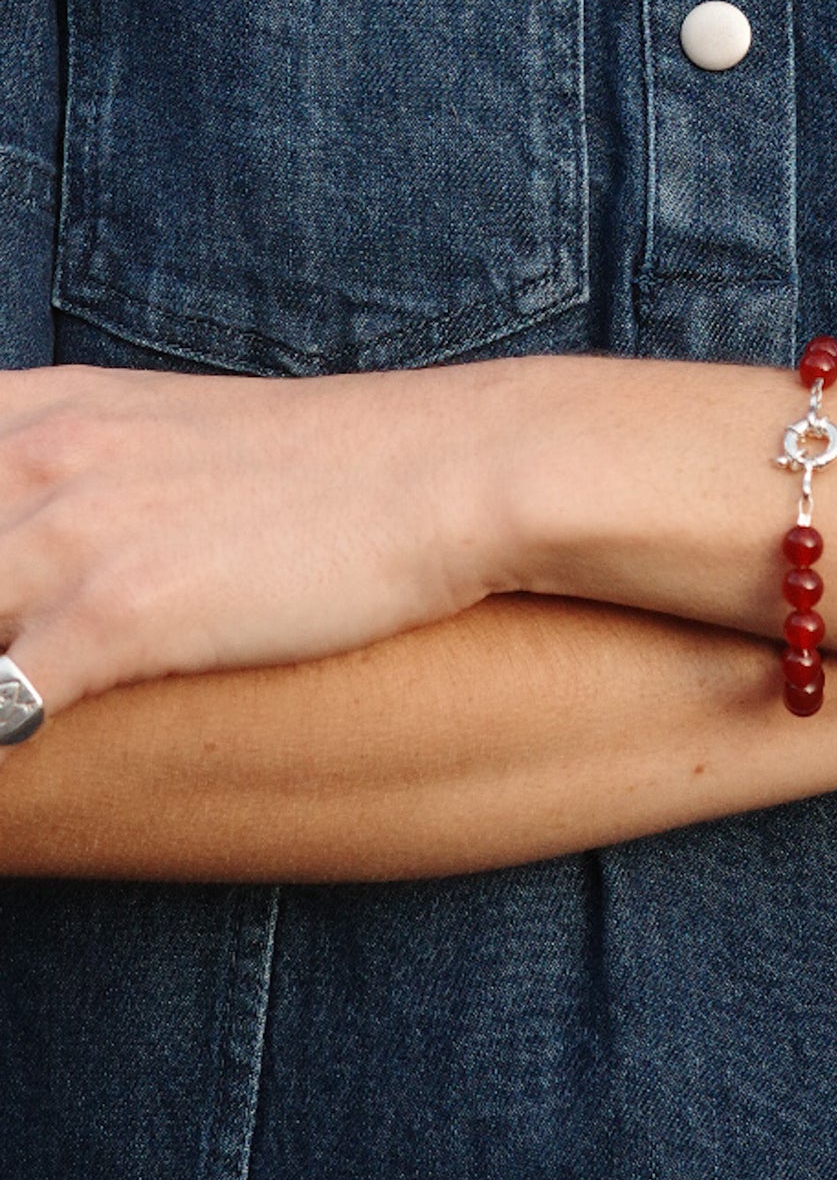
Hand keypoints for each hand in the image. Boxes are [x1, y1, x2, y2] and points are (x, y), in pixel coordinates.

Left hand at [0, 360, 521, 725]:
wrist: (448, 472)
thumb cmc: (326, 468)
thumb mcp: (171, 436)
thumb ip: (74, 474)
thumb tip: (35, 541)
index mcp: (36, 412)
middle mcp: (35, 461)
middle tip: (0, 675)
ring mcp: (72, 536)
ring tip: (16, 767)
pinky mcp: (125, 613)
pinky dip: (1, 734)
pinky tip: (32, 767)